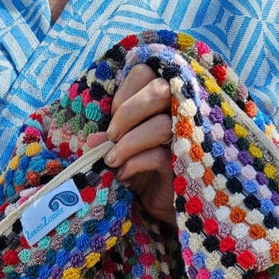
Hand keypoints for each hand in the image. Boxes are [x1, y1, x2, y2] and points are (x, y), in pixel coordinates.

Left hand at [87, 63, 173, 225]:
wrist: (162, 206)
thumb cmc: (143, 170)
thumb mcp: (122, 149)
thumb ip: (109, 139)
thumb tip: (92, 140)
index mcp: (163, 101)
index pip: (146, 73)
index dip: (124, 94)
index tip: (112, 120)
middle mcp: (180, 113)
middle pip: (159, 90)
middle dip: (127, 113)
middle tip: (111, 137)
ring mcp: (186, 138)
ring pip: (160, 125)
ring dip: (128, 142)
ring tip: (111, 160)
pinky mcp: (185, 165)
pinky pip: (159, 156)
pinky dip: (135, 163)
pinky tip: (123, 174)